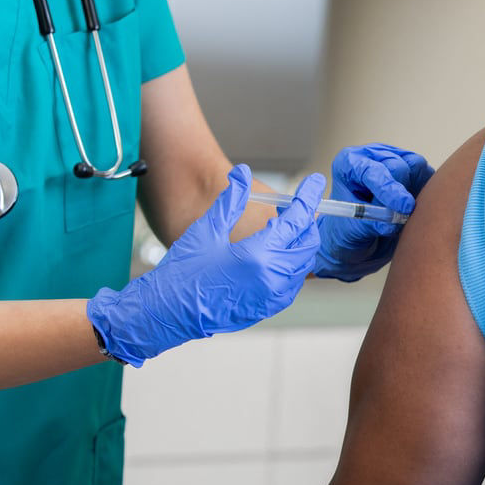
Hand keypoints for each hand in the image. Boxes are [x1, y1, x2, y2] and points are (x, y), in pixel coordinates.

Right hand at [88, 164, 324, 366]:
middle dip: (305, 221)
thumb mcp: (207, 229)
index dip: (309, 197)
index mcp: (259, 255)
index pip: (298, 220)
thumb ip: (231, 199)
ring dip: (298, 242)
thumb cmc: (184, 270)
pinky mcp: (268, 307)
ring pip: (303, 263)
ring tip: (279, 227)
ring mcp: (272, 296)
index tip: (314, 182)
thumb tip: (242, 172)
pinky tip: (273, 252)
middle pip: (307, 242)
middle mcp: (272, 277)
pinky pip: (292, 281)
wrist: (169, 312)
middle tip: (290, 206)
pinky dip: (291, 263)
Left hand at [314, 144, 434, 282]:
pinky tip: (414, 205)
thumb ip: (372, 223)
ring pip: (416, 165)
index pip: (372, 170)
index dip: (389, 189)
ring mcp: (393, 157)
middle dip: (401, 193)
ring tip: (402, 211)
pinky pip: (427, 173)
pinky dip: (425, 190)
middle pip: (397, 166)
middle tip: (401, 216)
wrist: (360, 235)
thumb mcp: (353, 230)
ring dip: (414, 190)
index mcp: (349, 163)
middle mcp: (372, 155)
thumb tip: (393, 221)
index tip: (404, 207)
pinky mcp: (412, 166)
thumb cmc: (349, 228)